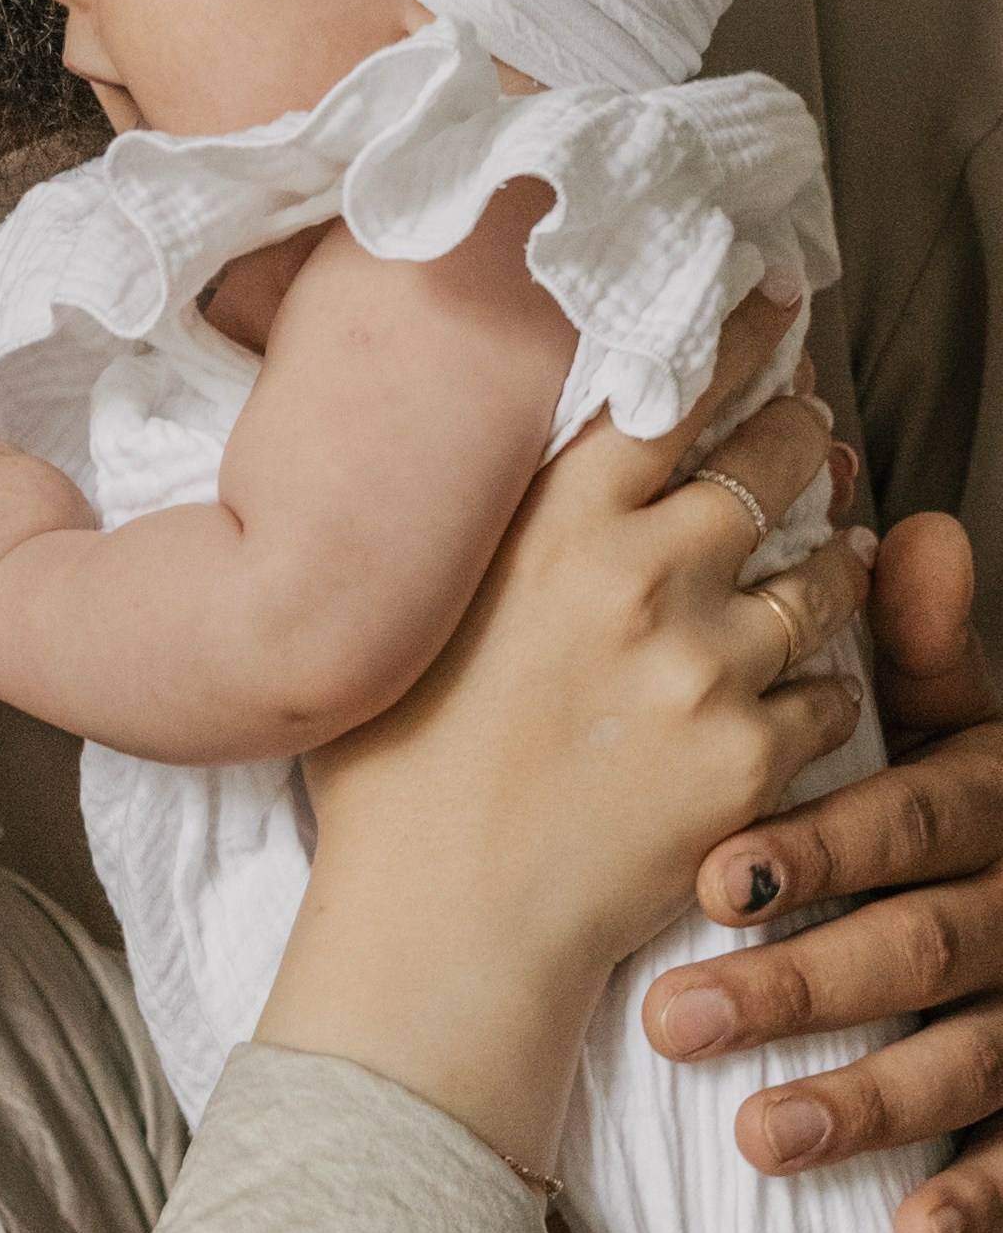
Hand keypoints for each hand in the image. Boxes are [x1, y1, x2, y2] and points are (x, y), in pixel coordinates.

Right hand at [273, 290, 869, 1177]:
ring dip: (837, 552)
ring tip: (837, 544)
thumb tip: (509, 459)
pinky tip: (806, 682)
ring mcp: (709, 668)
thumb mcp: (407, 614)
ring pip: (826, 572)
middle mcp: (643, 577)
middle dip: (805, 431)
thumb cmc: (394, 779)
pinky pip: (836, 692)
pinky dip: (828, 682)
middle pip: (773, 458)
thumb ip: (479, 530)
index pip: (674, 390)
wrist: (441, 930)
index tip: (775, 302)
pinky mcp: (755, 760)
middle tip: (814, 423)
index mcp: (552, 527)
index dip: (738, 337)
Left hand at [645, 510, 1002, 1232]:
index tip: (714, 877)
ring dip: (869, 1102)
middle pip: (924, 943)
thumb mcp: (973, 718)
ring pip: (975, 1055)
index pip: (911, 819)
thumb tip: (910, 527)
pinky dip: (983, 1195)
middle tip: (675, 1018)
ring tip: (755, 1138)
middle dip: (803, 985)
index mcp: (996, 799)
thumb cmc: (986, 800)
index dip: (822, 848)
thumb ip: (928, 648)